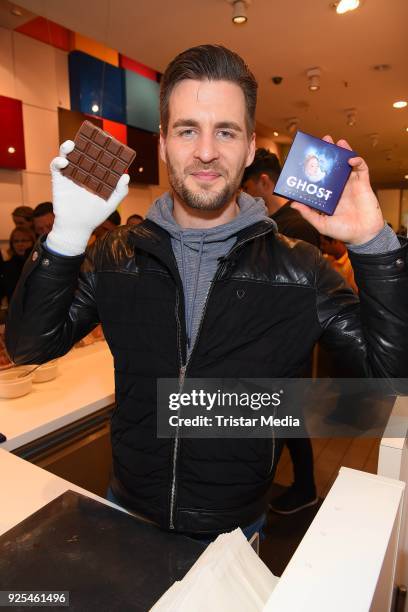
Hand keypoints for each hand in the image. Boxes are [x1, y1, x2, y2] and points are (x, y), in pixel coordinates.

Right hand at [46, 140, 129, 255]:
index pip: (96, 158)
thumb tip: (126, 176)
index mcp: (94, 176)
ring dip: (67, 148)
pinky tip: (63, 162)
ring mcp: (69, 176)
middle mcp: (81, 173)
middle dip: (83, 143)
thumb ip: (120, 192)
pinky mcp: (58, 181)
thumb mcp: (111, 204)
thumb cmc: (94, 216)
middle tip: (87, 137)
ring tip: (71, 145)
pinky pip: (55, 167)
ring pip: (66, 156)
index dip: (99, 148)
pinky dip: (57, 161)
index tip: (104, 141)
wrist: (77, 228)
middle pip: (81, 154)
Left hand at [291, 136, 383, 244]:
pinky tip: (350, 158)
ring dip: (343, 151)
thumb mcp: (321, 224)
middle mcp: (338, 187)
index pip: (319, 177)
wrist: (363, 236)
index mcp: (328, 194)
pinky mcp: (363, 184)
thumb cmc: (342, 231)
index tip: (307, 157)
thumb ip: (308, 213)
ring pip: (347, 164)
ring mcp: (351, 184)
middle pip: (333, 166)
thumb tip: (293, 204)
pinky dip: (357, 161)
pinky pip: (361, 169)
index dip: (315, 166)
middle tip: (323, 140)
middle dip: (328, 153)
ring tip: (337, 142)